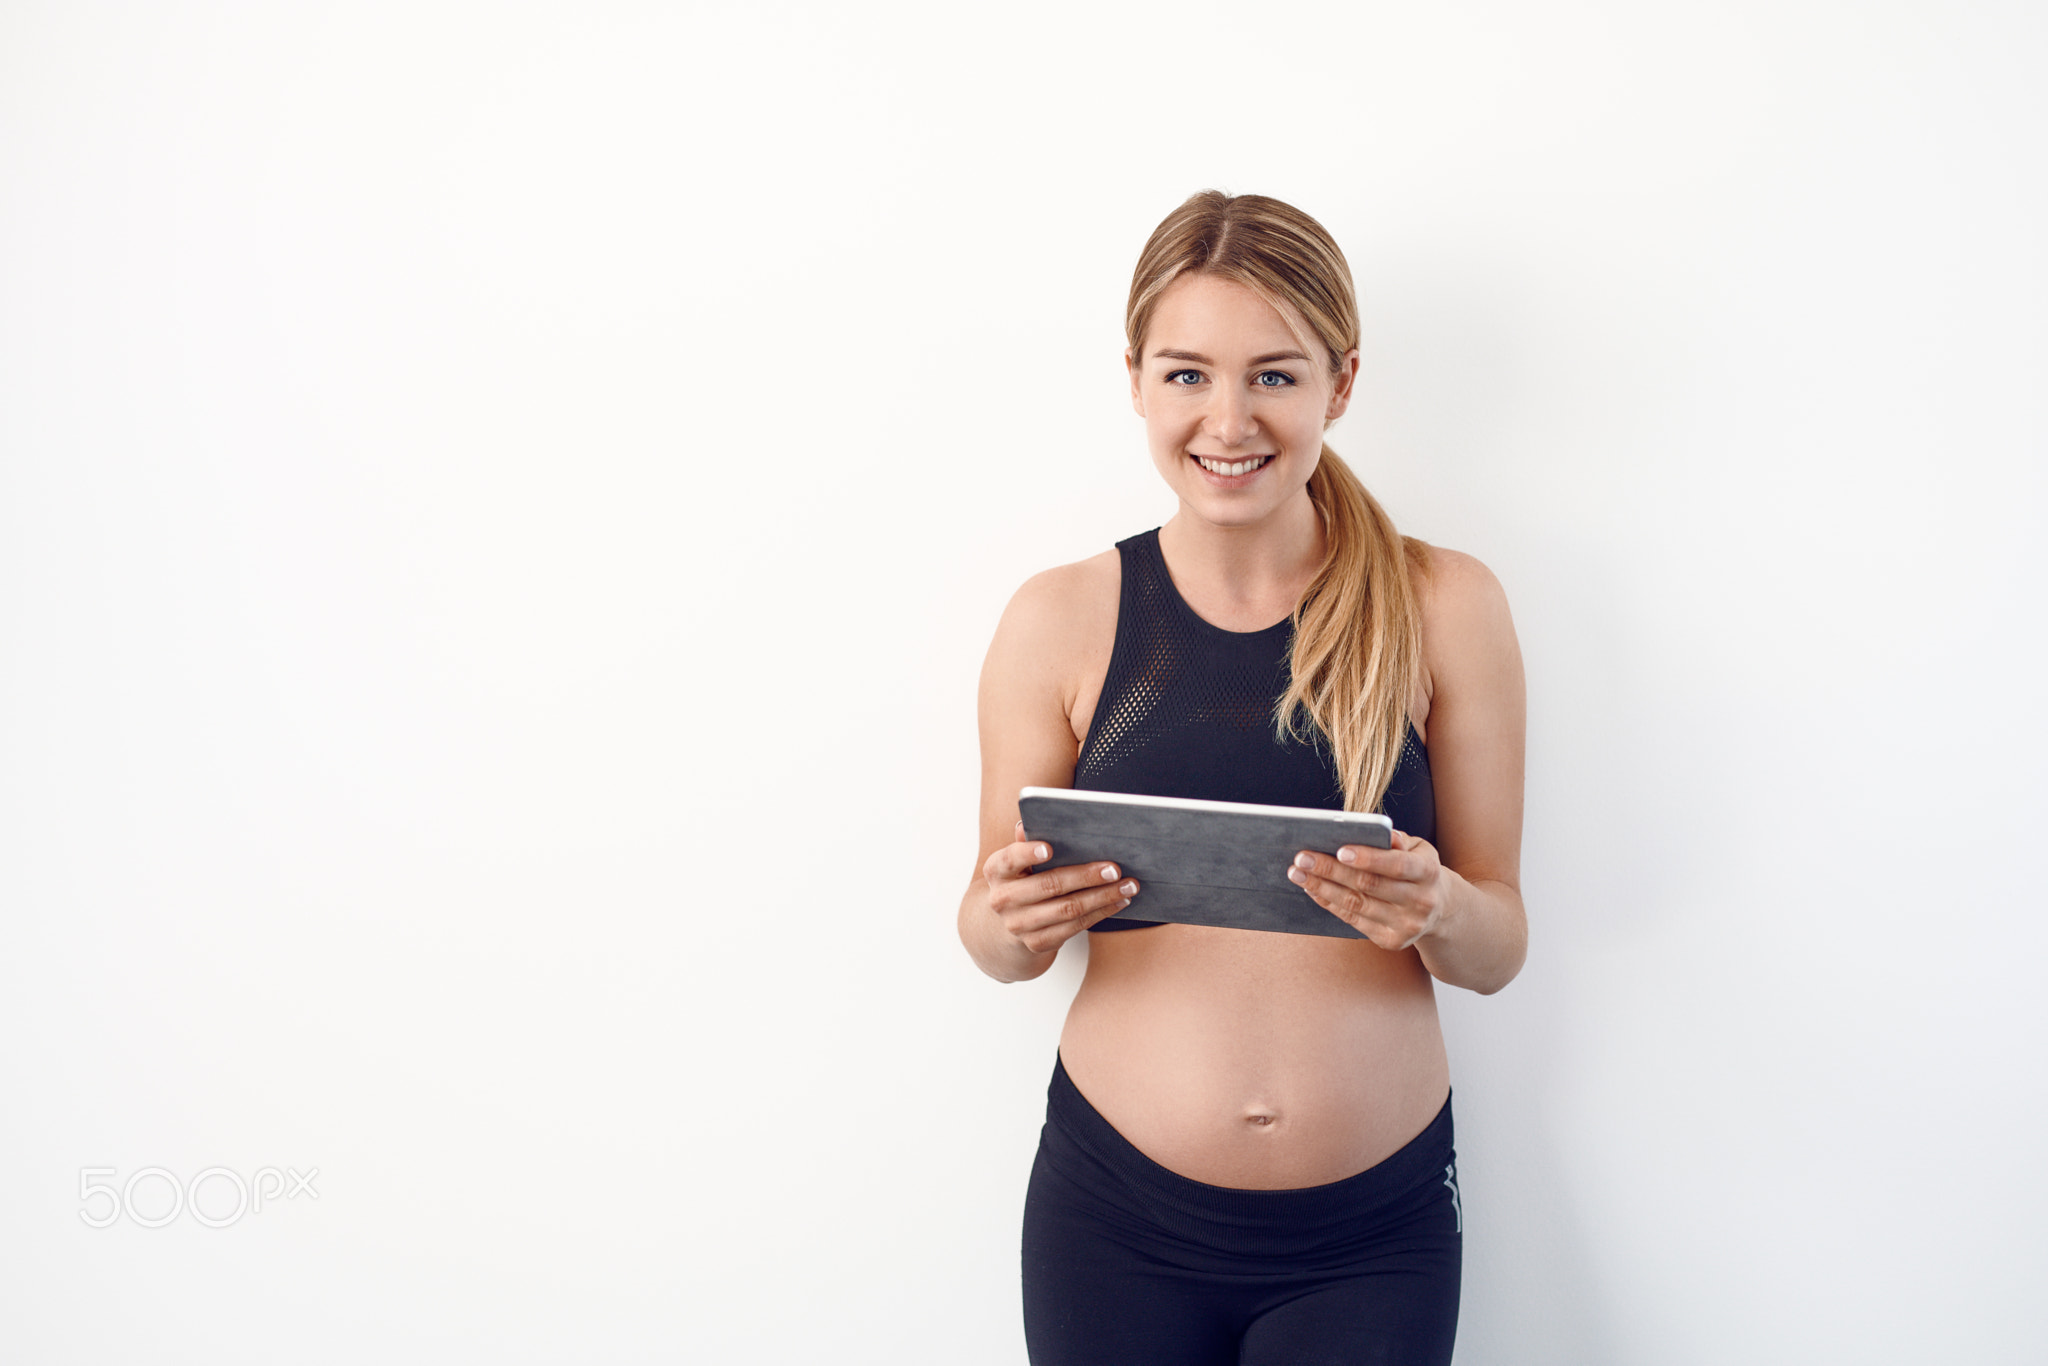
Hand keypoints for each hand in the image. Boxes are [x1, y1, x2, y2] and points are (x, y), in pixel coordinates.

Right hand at [983, 821, 1139, 954]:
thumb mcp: (1018, 860)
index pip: (1010, 859)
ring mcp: (1019, 925)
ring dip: (1103, 897)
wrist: (1009, 922)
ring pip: (1068, 909)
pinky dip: (1101, 913)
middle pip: (1049, 885)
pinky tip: (1119, 902)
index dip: (1028, 853)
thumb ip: (1027, 841)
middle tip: (1115, 868)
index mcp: (996, 870)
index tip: (1051, 848)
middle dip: (1086, 876)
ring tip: (1128, 886)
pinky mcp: (1037, 943)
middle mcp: (1002, 899)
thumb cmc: (1022, 879)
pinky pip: (1075, 927)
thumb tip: (1028, 824)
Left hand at [1285, 831, 1447, 949]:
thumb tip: (1370, 831)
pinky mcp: (1392, 941)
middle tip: (1302, 857)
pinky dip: (1329, 903)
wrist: (1440, 908)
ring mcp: (1407, 925)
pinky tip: (1311, 889)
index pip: (1396, 865)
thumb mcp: (1417, 848)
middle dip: (1331, 870)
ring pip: (1356, 904)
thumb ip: (1396, 840)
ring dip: (1322, 888)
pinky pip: (1352, 920)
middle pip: (1369, 885)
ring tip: (1297, 873)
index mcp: (1429, 872)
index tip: (1339, 849)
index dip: (1367, 858)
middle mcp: (1421, 901)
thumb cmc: (1418, 868)